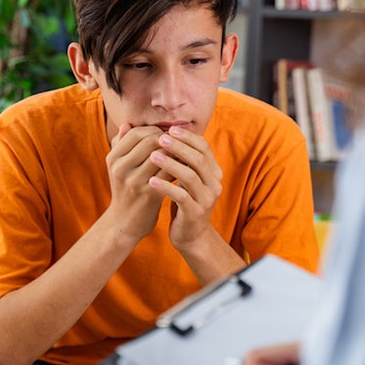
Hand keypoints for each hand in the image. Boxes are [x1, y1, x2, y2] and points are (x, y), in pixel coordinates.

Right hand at [105, 123, 173, 239]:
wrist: (124, 223)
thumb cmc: (125, 191)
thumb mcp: (117, 167)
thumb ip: (120, 145)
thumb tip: (127, 123)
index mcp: (113, 158)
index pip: (137, 132)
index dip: (154, 131)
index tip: (166, 137)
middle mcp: (121, 168)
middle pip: (150, 140)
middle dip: (167, 140)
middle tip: (178, 144)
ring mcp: (134, 181)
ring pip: (161, 155)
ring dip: (176, 152)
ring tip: (184, 152)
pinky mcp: (149, 194)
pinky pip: (168, 173)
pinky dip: (178, 167)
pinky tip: (185, 167)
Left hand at [146, 126, 222, 249]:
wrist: (191, 235)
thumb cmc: (185, 202)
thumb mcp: (188, 179)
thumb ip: (184, 160)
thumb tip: (169, 133)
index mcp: (214, 173)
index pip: (204, 148)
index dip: (187, 137)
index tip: (169, 129)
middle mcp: (214, 184)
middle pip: (198, 159)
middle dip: (178, 147)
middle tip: (160, 138)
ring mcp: (206, 199)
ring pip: (190, 176)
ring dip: (170, 164)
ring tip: (152, 156)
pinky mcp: (195, 213)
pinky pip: (181, 196)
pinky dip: (165, 187)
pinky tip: (151, 181)